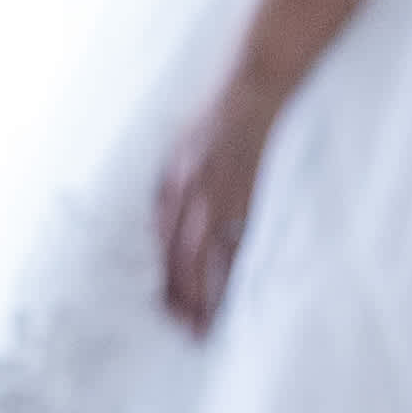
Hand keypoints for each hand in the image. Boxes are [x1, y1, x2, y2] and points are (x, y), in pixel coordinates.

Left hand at [153, 83, 276, 336]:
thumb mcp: (182, 150)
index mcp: (168, 181)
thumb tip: (167, 227)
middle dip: (175, 294)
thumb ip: (174, 188)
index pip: (159, 241)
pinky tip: (231, 292)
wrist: (252, 83)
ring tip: (200, 325)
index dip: (162, 275)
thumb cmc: (218, 116)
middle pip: (173, 254)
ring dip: (198, 291)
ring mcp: (213, 190)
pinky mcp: (243, 188)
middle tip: (179, 328)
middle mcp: (184, 189)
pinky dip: (229, 267)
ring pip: (199, 253)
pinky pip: (234, 238)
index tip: (162, 308)